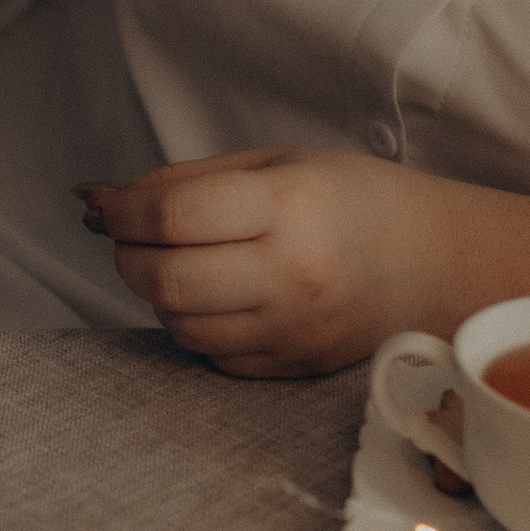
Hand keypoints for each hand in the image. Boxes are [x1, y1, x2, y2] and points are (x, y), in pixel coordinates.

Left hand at [76, 147, 529, 381]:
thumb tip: (95, 199)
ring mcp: (293, 330)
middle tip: (135, 235)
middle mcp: (291, 274)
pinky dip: (195, 325)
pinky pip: (211, 356)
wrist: (434, 262)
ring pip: (179, 324)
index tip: (109, 205)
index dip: (122, 211)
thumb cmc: (350, 198)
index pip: (171, 216)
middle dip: (129, 256)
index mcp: (288, 206)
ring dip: (158, 293)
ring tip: (182, 261)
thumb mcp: (273, 162)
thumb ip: (182, 182)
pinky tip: (218, 295)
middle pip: (164, 280)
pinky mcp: (293, 368)